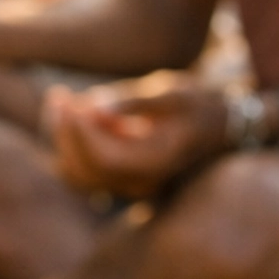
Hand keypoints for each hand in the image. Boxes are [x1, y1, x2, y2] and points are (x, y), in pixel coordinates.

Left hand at [46, 72, 227, 198]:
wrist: (219, 125)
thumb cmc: (199, 104)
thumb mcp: (173, 93)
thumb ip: (134, 101)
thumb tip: (94, 107)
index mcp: (156, 164)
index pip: (104, 159)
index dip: (81, 131)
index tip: (73, 100)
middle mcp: (139, 184)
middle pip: (83, 170)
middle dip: (63, 132)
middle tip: (59, 96)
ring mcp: (127, 185)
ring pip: (76, 174)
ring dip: (61, 139)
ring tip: (60, 100)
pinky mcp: (118, 177)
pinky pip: (81, 170)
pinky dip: (69, 145)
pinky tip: (73, 113)